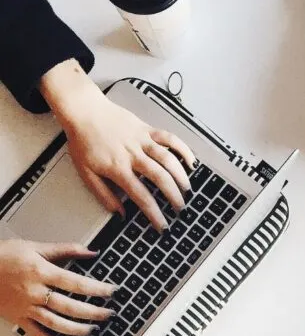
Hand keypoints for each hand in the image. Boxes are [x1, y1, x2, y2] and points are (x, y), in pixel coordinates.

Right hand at [0, 238, 115, 335]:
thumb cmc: (3, 257)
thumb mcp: (33, 247)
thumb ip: (64, 249)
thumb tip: (91, 251)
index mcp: (40, 272)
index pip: (75, 282)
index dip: (97, 288)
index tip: (112, 291)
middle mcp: (35, 292)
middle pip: (69, 306)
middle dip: (93, 312)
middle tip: (109, 314)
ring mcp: (26, 308)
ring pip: (56, 323)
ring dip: (77, 329)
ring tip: (93, 330)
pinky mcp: (18, 319)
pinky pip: (38, 335)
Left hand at [39, 60, 195, 230]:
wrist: (83, 110)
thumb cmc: (83, 140)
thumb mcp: (86, 173)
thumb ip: (104, 195)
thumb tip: (119, 213)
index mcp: (118, 168)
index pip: (141, 196)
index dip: (154, 213)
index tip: (162, 225)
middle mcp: (132, 154)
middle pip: (160, 177)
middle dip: (174, 196)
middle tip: (179, 208)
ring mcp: (141, 140)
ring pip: (168, 158)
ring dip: (181, 176)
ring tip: (187, 189)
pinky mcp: (146, 129)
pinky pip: (169, 138)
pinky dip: (182, 149)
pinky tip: (190, 161)